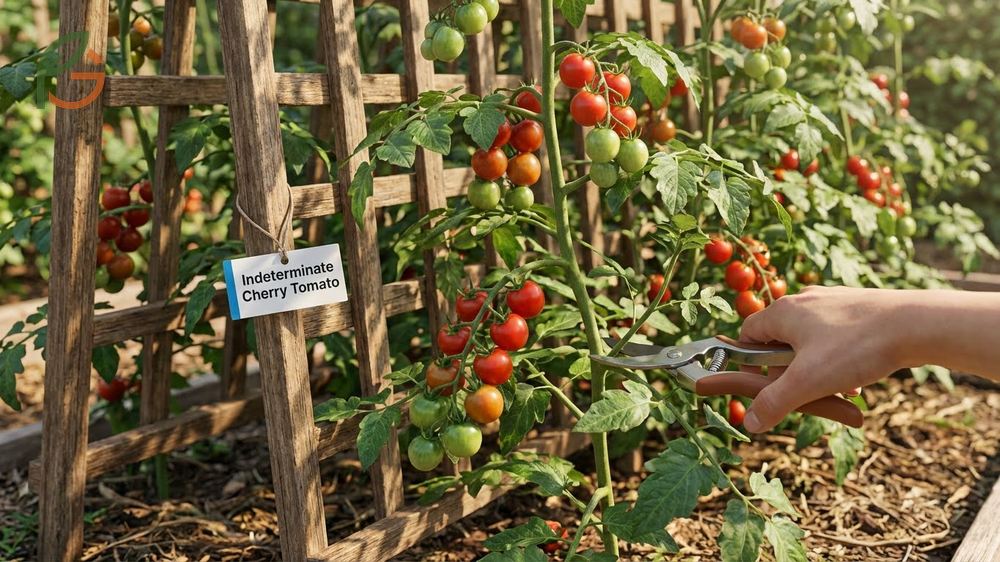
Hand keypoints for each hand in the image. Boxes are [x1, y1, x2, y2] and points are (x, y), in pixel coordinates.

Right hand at [738, 286, 905, 431]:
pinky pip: (836, 335)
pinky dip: (840, 359)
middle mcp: (804, 300)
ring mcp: (832, 299)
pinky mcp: (857, 305)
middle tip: (807, 394)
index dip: (749, 361)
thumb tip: (750, 422)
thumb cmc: (856, 348)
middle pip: (782, 340)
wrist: (916, 324)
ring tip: (840, 390)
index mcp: (783, 312)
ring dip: (818, 369)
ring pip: (812, 341)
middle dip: (792, 373)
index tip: (761, 383)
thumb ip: (774, 402)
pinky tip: (858, 377)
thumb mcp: (808, 382)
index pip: (748, 334)